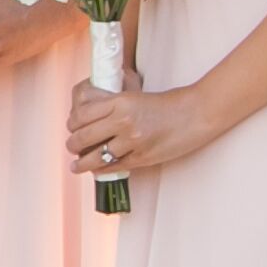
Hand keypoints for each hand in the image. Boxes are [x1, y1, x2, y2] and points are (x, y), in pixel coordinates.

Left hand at [63, 76, 211, 178]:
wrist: (195, 113)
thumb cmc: (166, 104)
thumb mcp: (134, 96)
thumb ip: (112, 106)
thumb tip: (89, 117)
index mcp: (119, 101)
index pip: (80, 116)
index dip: (72, 124)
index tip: (72, 127)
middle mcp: (123, 121)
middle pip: (82, 137)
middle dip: (72, 145)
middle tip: (72, 146)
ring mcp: (132, 141)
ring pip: (94, 157)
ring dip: (81, 163)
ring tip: (76, 165)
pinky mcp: (142, 157)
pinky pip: (113, 167)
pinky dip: (101, 170)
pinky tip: (96, 170)